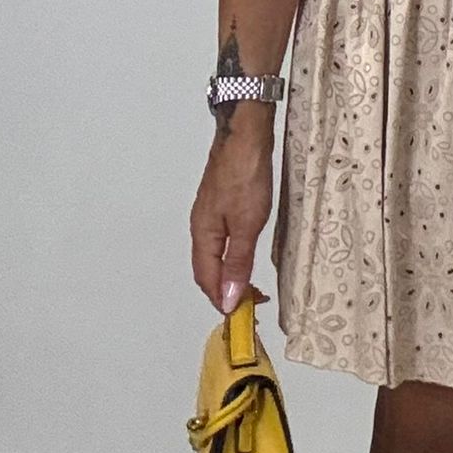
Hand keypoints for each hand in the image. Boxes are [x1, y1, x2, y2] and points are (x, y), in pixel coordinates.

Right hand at [190, 129, 273, 317]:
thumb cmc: (245, 175)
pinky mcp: (221, 204)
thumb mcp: (247, 224)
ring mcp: (210, 214)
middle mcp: (201, 227)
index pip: (207, 279)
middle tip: (251, 304)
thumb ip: (238, 261)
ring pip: (214, 256)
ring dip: (229, 275)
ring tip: (251, 287)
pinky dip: (232, 257)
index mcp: (203, 235)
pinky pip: (222, 241)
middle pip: (207, 270)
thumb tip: (229, 297)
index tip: (241, 316)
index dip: (222, 300)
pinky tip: (245, 257)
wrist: (245, 136)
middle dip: (225, 291)